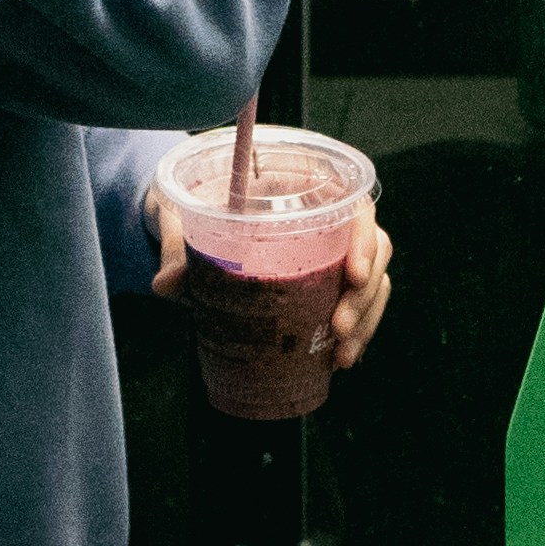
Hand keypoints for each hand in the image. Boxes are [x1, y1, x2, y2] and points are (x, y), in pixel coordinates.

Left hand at [146, 181, 394, 371]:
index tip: (354, 275)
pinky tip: (339, 360)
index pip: (356, 205)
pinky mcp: (324, 280)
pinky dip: (357, 331)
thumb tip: (168, 283)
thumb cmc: (193, 198)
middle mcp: (327, 216)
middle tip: (339, 328)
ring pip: (372, 281)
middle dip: (365, 294)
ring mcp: (330, 249)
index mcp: (304, 185)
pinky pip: (357, 302)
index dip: (364, 239)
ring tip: (342, 356)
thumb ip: (176, 244)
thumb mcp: (181, 212)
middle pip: (376, 248)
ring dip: (366, 319)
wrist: (186, 214)